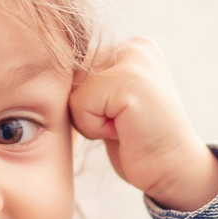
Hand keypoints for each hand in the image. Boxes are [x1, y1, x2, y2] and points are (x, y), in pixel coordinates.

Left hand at [69, 37, 217, 211]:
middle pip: (69, 77)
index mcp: (132, 47)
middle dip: (85, 110)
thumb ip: (88, 81)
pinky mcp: (130, 82)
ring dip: (89, 120)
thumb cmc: (137, 143)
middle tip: (121, 124)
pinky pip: (80, 104)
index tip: (119, 116)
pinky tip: (124, 132)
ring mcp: (135, 61)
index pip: (73, 68)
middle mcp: (135, 47)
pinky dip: (93, 128)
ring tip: (122, 127)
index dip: (85, 103)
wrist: (174, 171)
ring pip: (72, 91)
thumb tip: (43, 71)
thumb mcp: (110, 102)